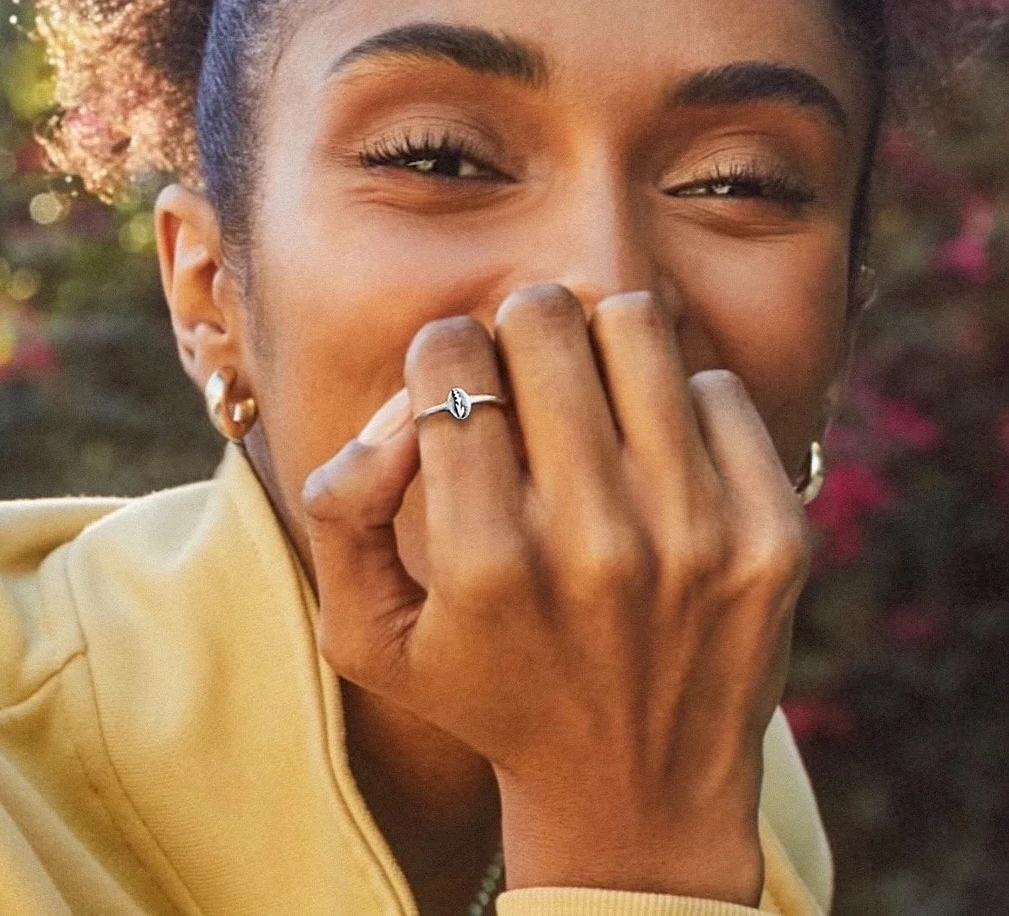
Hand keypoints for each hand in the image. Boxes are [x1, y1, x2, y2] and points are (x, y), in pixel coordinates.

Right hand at [301, 284, 811, 904]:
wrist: (637, 794)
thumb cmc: (488, 690)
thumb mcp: (370, 633)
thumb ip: (341, 506)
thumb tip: (404, 410)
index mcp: (483, 563)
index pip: (449, 356)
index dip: (442, 353)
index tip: (457, 390)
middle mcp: (594, 543)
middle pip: (543, 318)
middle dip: (517, 331)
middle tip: (524, 378)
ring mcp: (697, 536)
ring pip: (635, 324)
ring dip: (599, 344)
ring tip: (591, 397)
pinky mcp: (772, 536)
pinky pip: (717, 387)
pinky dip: (678, 404)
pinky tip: (659, 459)